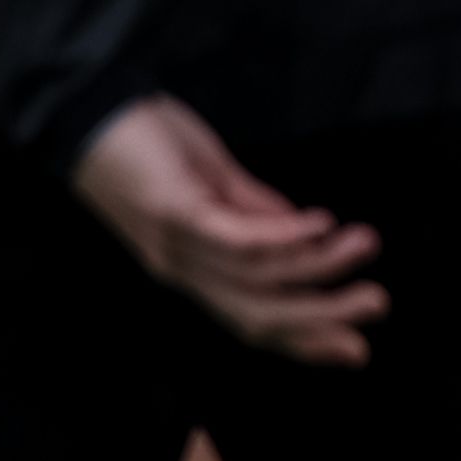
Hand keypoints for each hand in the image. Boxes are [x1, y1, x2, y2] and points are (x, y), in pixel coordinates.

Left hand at [74, 97, 386, 363]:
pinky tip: (321, 222)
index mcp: (189, 268)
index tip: (356, 349)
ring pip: (256, 276)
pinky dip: (284, 234)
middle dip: (322, 317)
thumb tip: (305, 234)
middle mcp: (181, 269)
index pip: (251, 318)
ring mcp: (175, 244)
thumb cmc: (144, 141)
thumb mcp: (208, 180)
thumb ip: (253, 208)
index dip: (303, 340)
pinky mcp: (173, 210)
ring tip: (365, 244)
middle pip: (257, 312)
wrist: (83, 111)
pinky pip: (236, 237)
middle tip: (377, 304)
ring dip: (319, 267)